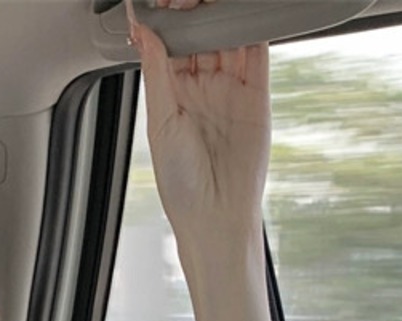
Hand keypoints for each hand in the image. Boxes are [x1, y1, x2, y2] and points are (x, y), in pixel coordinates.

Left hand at [126, 0, 270, 245]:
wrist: (217, 217)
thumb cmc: (181, 185)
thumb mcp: (160, 123)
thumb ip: (156, 71)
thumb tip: (143, 28)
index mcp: (172, 91)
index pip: (170, 40)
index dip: (167, 15)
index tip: (162, 1)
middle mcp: (202, 86)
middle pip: (202, 30)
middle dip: (196, 7)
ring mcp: (231, 88)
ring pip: (229, 33)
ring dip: (223, 12)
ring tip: (214, 1)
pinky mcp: (258, 94)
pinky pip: (257, 51)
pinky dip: (253, 26)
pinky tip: (244, 12)